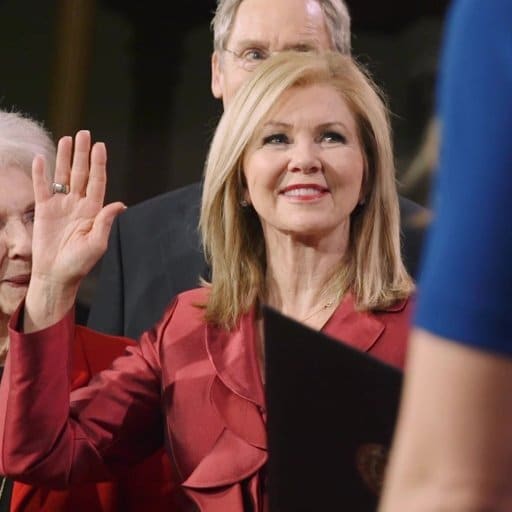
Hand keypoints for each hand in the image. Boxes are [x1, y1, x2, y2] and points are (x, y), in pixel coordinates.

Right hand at [26, 130, 124, 327]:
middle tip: (84, 133)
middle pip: (81, 173)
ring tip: (67, 139)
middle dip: (82, 154)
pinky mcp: (44, 210)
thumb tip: (120, 204)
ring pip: (62, 176)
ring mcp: (61, 206)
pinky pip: (42, 188)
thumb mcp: (97, 244)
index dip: (99, 164)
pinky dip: (41, 174)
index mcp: (93, 211)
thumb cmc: (79, 264)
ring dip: (64, 158)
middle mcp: (78, 204)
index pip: (97, 182)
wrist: (55, 275)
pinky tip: (42, 159)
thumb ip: (105, 222)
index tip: (100, 146)